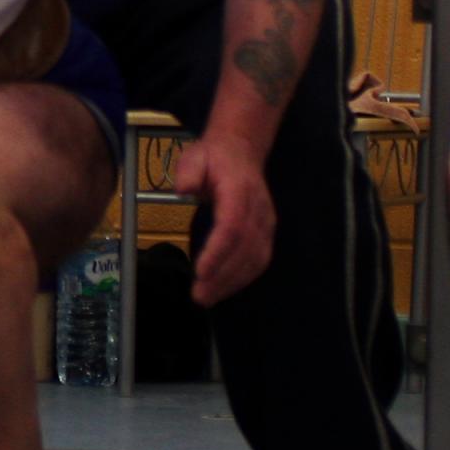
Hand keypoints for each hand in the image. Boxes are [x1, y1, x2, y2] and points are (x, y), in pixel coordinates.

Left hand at [173, 133, 275, 304]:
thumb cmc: (214, 157)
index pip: (233, 226)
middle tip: (199, 295)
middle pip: (245, 248)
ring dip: (233, 282)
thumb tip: (182, 190)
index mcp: (239, 190)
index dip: (218, 251)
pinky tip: (223, 289)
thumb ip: (188, 171)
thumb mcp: (194, 155)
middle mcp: (258, 209)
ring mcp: (266, 222)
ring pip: (256, 259)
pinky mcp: (267, 232)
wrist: (242, 151)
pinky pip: (259, 260)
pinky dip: (243, 279)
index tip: (200, 271)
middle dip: (222, 276)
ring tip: (207, 297)